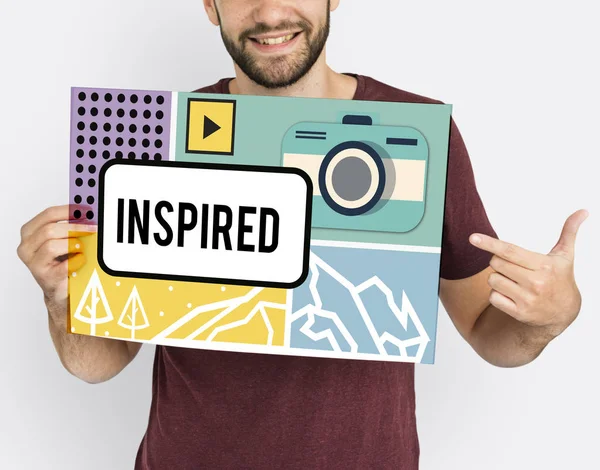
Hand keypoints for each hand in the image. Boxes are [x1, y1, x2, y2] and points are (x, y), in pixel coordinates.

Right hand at [17, 204, 96, 313]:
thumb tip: (87, 212)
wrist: (60, 288)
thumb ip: (69, 225)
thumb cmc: (60, 260)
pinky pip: (64, 265)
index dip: (69, 211)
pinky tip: (81, 260)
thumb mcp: (62, 239)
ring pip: (52, 245)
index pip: (48, 214)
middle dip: (74, 227)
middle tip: (91, 228)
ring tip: (82, 247)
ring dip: (73, 244)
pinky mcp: (46, 277)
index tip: (86, 210)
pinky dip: (77, 260)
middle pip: (49, 229)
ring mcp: (34, 263)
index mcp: (30, 232)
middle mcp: (26, 247)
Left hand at [469, 209, 588, 337]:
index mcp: (544, 265)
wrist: (565, 312)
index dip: (490, 243)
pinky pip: (493, 297)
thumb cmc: (561, 278)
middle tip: (513, 266)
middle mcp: (536, 282)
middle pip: (496, 263)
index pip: (510, 251)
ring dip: (498, 278)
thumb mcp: (565, 255)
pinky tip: (511, 294)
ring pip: (493, 280)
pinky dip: (497, 294)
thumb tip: (583, 211)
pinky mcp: (520, 312)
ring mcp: (527, 299)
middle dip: (499, 261)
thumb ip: (569, 232)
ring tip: (514, 281)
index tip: (472, 238)